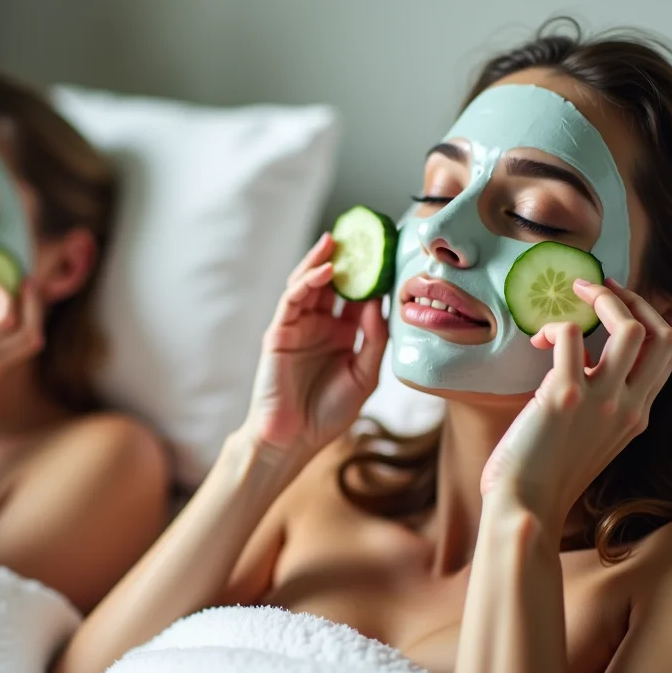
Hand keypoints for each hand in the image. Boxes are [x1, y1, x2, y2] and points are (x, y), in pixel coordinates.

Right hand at [243, 233, 388, 454]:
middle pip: (334, 282)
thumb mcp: (365, 376)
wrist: (293, 440)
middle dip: (347, 257)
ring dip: (323, 259)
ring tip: (339, 238)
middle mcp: (321, 325)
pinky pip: (293, 299)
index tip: (392, 252)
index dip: (374, 275)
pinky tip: (327, 270)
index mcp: (343, 334)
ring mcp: (298, 326)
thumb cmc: (327, 413)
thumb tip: (379, 305)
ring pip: (310, 283)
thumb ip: (374, 340)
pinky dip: (308, 281)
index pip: (359, 296)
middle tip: (364, 232)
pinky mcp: (279, 331)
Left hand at [479, 278, 671, 528]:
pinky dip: (554, 327)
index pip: (667, 354)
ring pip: (630, 329)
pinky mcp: (564, 396)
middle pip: (662, 335)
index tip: (617, 303)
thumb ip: (597, 404)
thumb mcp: (588, 438)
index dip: (648, 319)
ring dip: (601, 301)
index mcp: (637, 416)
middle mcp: (630, 407)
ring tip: (572, 296)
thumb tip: (581, 358)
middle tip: (596, 286)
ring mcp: (602, 402)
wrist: (523, 508)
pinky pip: (569, 336)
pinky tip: (537, 343)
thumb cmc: (542, 475)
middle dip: (632, 299)